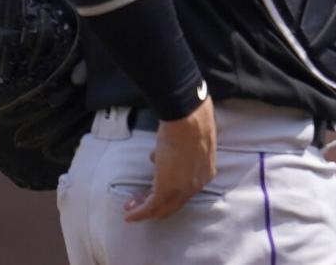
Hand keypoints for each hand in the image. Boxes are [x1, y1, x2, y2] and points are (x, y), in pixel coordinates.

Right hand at [123, 95, 215, 221]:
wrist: (188, 120)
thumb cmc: (190, 121)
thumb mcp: (187, 141)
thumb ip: (175, 153)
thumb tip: (157, 156)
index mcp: (206, 173)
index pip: (186, 191)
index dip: (169, 192)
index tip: (154, 190)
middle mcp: (196, 186)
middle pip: (174, 204)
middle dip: (155, 205)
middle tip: (139, 203)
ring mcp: (182, 190)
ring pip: (162, 208)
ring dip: (145, 211)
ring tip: (130, 209)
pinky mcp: (166, 189)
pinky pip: (150, 207)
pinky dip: (139, 213)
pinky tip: (129, 215)